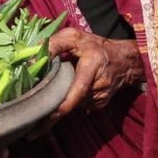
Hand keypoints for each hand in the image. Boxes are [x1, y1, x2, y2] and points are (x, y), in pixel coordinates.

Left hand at [29, 28, 143, 137]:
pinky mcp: (100, 104)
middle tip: (32, 119)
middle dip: (53, 108)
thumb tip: (33, 59)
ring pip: (74, 105)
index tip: (46, 115)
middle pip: (71, 101)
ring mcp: (101, 97)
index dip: (63, 104)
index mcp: (92, 66)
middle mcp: (99, 85)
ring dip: (60, 103)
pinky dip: (69, 102)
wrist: (125, 61)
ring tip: (49, 97)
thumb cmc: (96, 47)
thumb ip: (55, 44)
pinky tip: (64, 95)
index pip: (78, 89)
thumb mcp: (75, 37)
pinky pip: (79, 106)